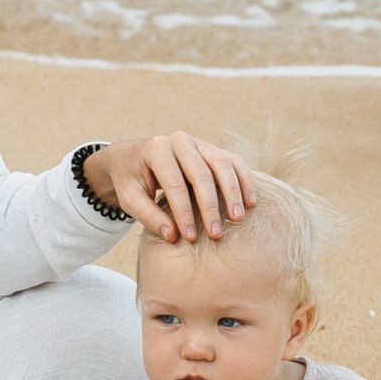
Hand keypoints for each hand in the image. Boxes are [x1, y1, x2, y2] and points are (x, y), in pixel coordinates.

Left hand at [86, 129, 253, 242]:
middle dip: (210, 206)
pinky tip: (250, 202)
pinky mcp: (212, 149)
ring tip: (238, 219)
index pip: (174, 183)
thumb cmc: (131, 180)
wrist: (133, 157)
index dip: (184, 212)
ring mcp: (199, 142)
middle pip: (201, 174)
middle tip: (216, 234)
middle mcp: (180, 141)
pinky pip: (234, 162)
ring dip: (233, 192)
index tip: (190, 237)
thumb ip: (148, 216)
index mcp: (156, 149)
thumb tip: (173, 236)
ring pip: (222, 164)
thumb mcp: (130, 198)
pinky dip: (244, 180)